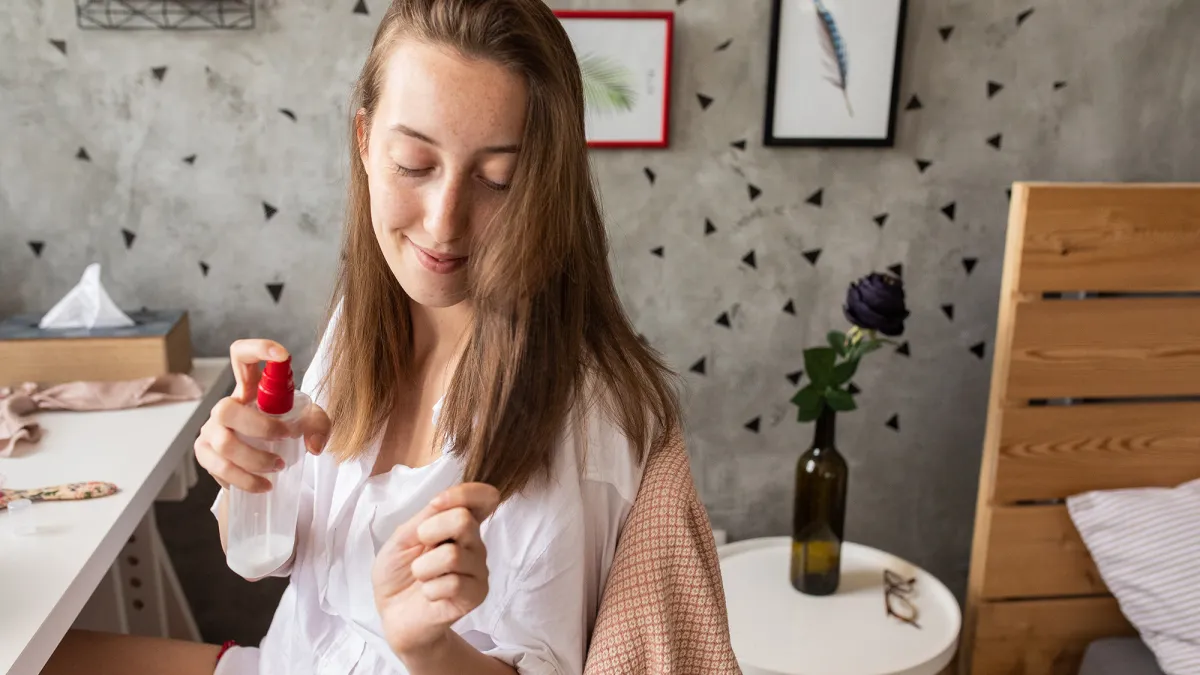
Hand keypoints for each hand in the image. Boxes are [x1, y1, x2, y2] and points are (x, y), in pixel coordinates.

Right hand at [194, 339, 330, 491]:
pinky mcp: (205, 454)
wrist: (264, 466)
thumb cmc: (284, 434)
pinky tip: (264, 485)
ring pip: (224, 443)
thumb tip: (314, 445)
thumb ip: (318, 426)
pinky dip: (246, 480)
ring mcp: (211, 429)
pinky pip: (220, 468)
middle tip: (287, 437)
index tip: (283, 355)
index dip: (258, 349)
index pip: (241, 356)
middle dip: (261, 427)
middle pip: (227, 408)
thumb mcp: (309, 424)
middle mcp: (226, 406)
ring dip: (255, 459)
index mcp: (249, 388)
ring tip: (279, 466)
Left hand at [373, 483, 500, 660]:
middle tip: (419, 549)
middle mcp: (474, 543)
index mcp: (459, 524)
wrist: (393, 615)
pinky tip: (429, 595)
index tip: (436, 505)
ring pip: (453, 555)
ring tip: (421, 577)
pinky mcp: (476, 594)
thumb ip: (425, 518)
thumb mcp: (402, 538)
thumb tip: (442, 502)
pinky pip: (454, 584)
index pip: (485, 497)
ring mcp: (478, 569)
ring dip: (423, 568)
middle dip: (429, 532)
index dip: (464, 493)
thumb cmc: (398, 574)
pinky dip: (430, 589)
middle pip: (464, 520)